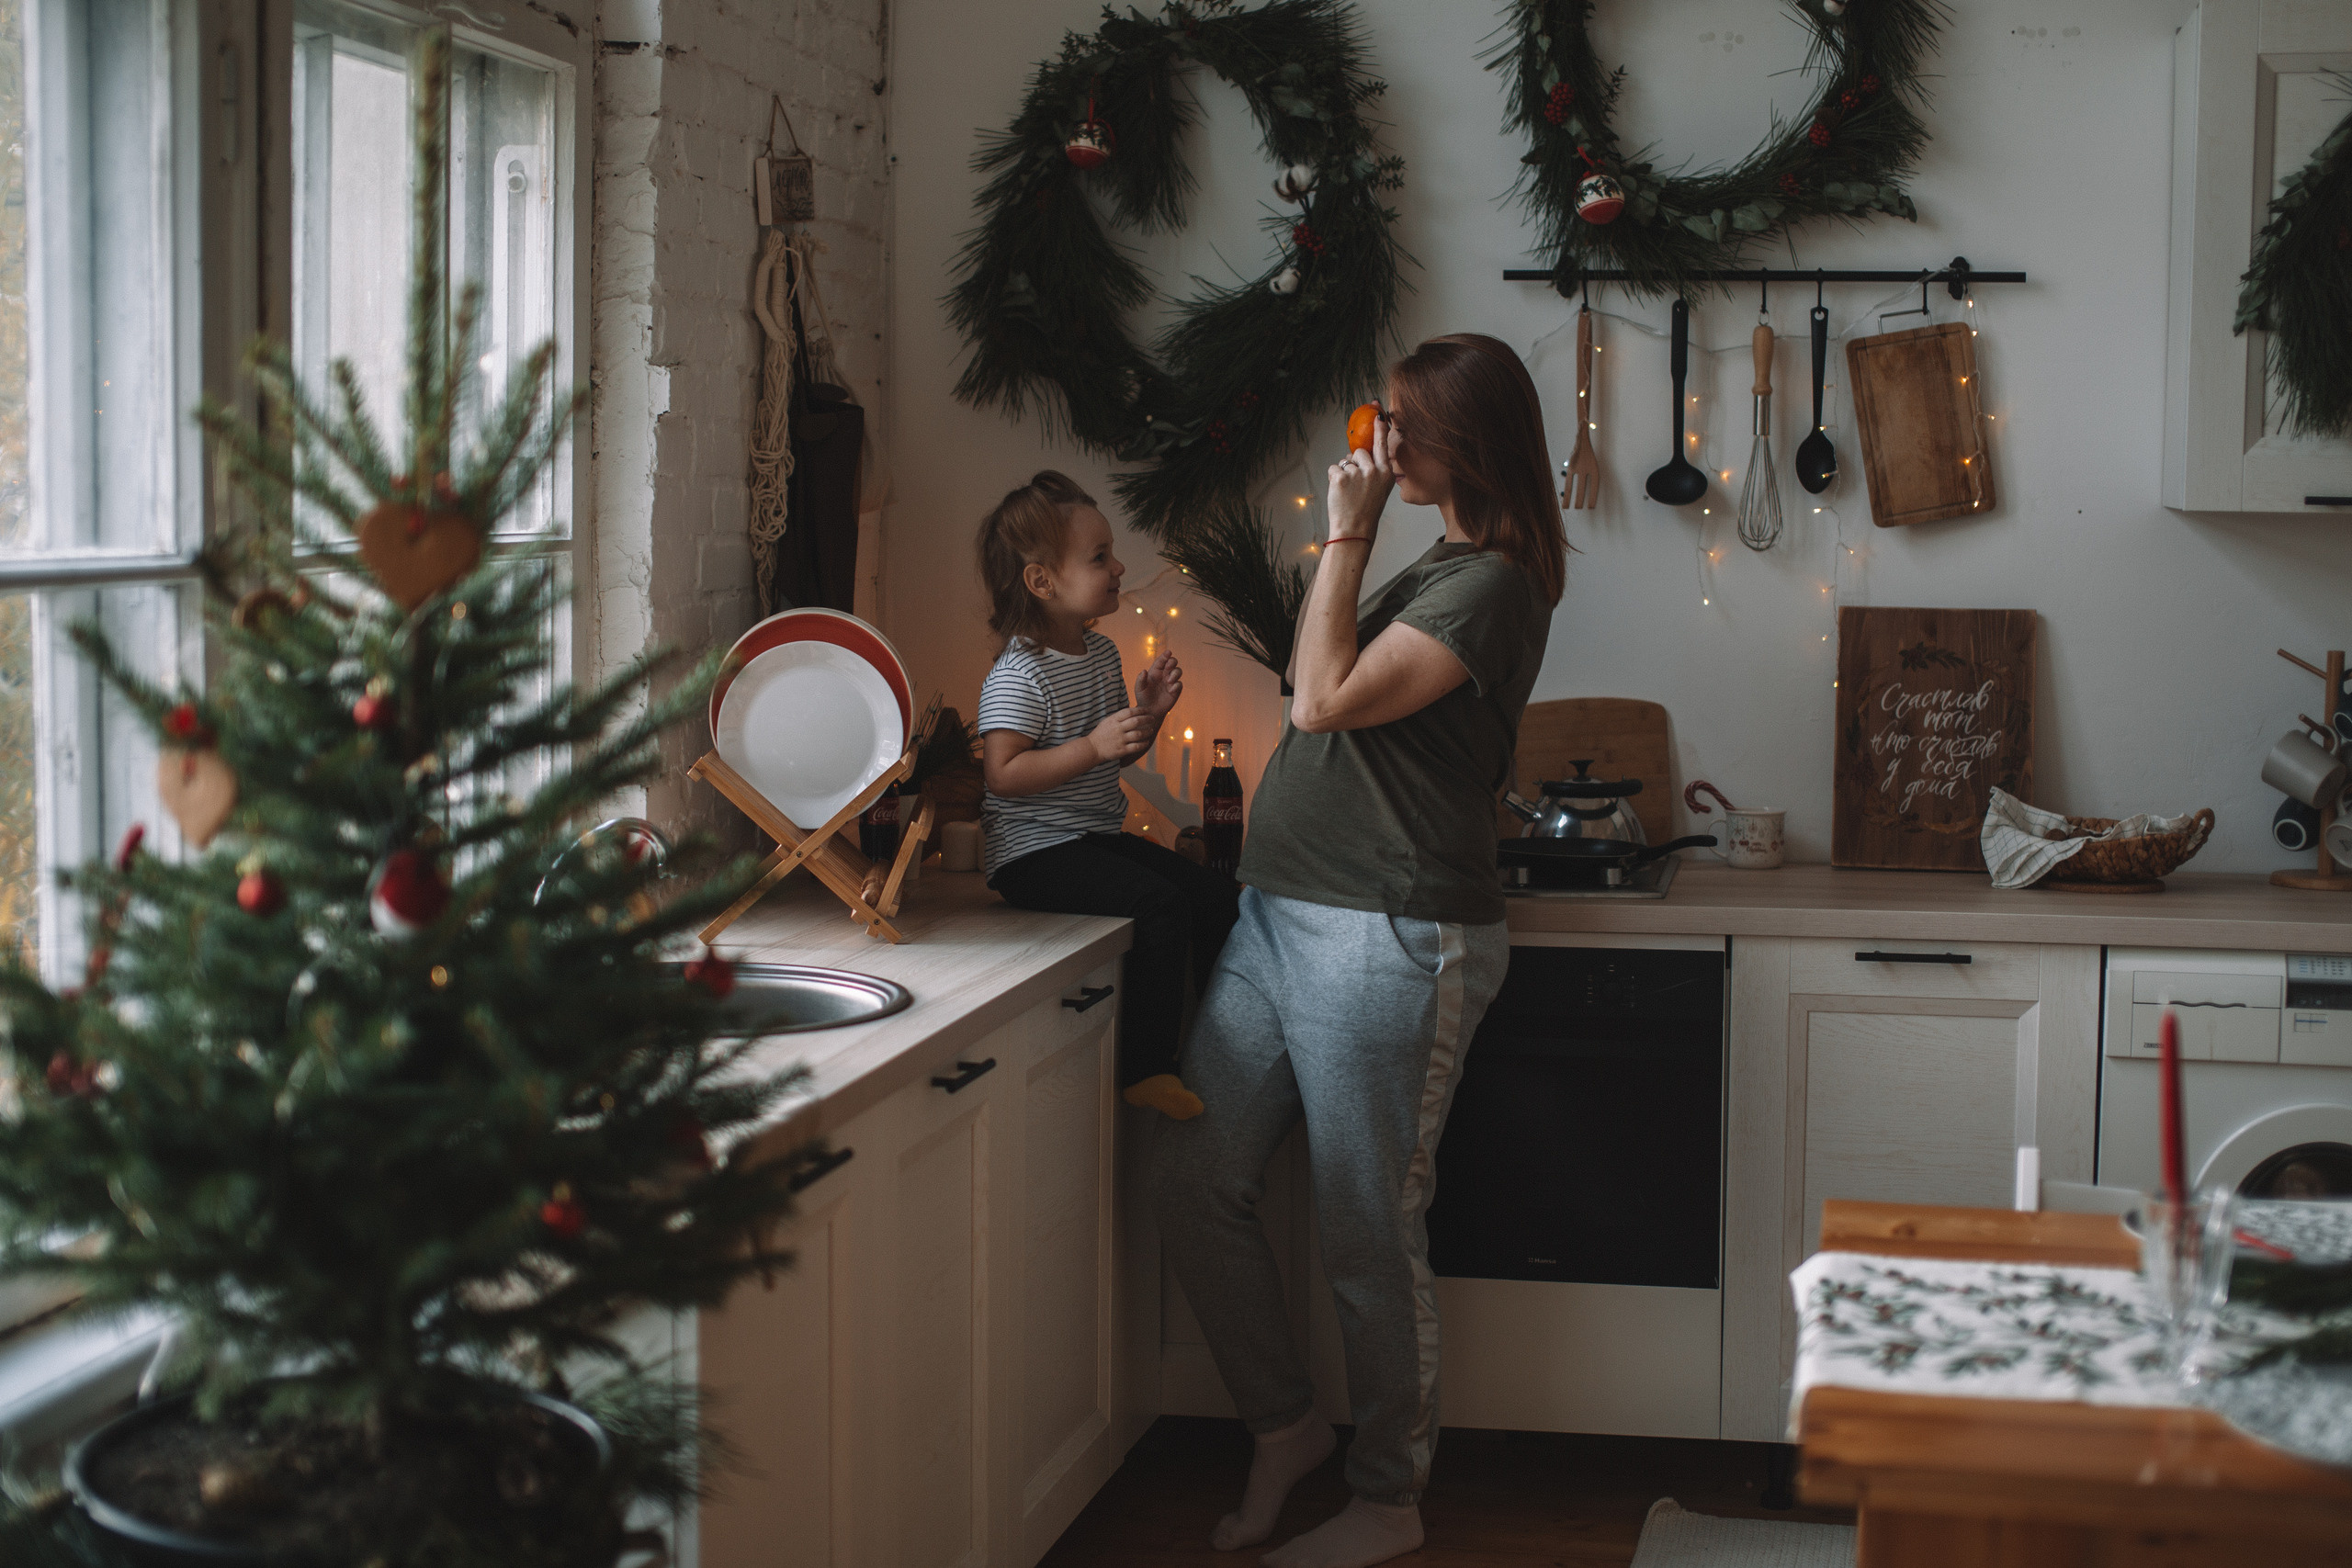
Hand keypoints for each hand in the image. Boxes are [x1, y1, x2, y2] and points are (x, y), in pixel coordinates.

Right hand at [1087, 707, 1153, 764]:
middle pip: (1136, 721)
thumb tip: (1133, 711)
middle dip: (1147, 719)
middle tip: (1152, 718)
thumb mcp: (1108, 721)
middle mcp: (1118, 729)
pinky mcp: (1122, 750)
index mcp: (1114, 720)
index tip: (1147, 710)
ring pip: (1138, 734)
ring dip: (1147, 731)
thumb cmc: (1101, 733)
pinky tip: (1146, 742)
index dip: (1140, 710)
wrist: (1092, 748)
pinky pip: (1136, 746)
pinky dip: (1143, 744)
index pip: (1130, 712)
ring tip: (1151, 730)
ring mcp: (1120, 740)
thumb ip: (1119, 717)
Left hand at [1134, 651, 1183, 718]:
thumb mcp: (1139, 688)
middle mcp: (1164, 674)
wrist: (1149, 711)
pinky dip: (1176, 685)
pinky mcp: (1175, 690)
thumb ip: (1140, 679)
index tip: (1168, 652)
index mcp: (1155, 671)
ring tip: (1169, 680)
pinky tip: (1170, 690)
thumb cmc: (1143, 698)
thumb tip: (1144, 671)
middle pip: (1173, 662)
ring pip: (1178, 671)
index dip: (1165, 655)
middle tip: (1169, 666)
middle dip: (1172, 662)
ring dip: (1175, 673)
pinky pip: (1179, 684)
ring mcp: (1171, 682)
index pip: (1161, 660)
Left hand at [1326, 407, 1394, 546]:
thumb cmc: (1366, 510)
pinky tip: (1340, 492)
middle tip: (1356, 486)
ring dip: (1344, 473)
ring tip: (1349, 492)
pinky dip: (1334, 479)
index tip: (1378, 411)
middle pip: (1359, 452)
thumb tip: (1357, 455)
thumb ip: (1374, 470)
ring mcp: (1357, 473)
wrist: (1355, 529)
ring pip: (1345, 461)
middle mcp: (1374, 470)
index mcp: (1386, 473)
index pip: (1382, 444)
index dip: (1380, 427)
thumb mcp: (1379, 488)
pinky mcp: (1342, 476)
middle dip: (1354, 464)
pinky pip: (1334, 468)